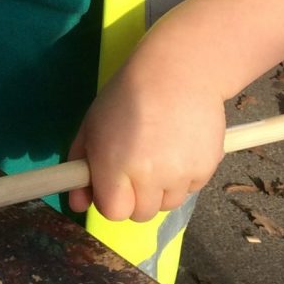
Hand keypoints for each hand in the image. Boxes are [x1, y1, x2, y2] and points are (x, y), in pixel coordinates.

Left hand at [65, 52, 225, 222]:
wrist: (177, 70)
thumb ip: (80, 169)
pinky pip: (191, 188)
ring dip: (162, 189)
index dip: (112, 199)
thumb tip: (77, 205)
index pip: (114, 212)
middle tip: (138, 166)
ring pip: (168, 204)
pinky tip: (181, 146)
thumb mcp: (92, 126)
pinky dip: (185, 176)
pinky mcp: (206, 168)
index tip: (114, 184)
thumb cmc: (127, 96)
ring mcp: (180, 174)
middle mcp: (148, 177)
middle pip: (141, 214)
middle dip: (136, 196)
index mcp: (115, 167)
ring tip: (162, 153)